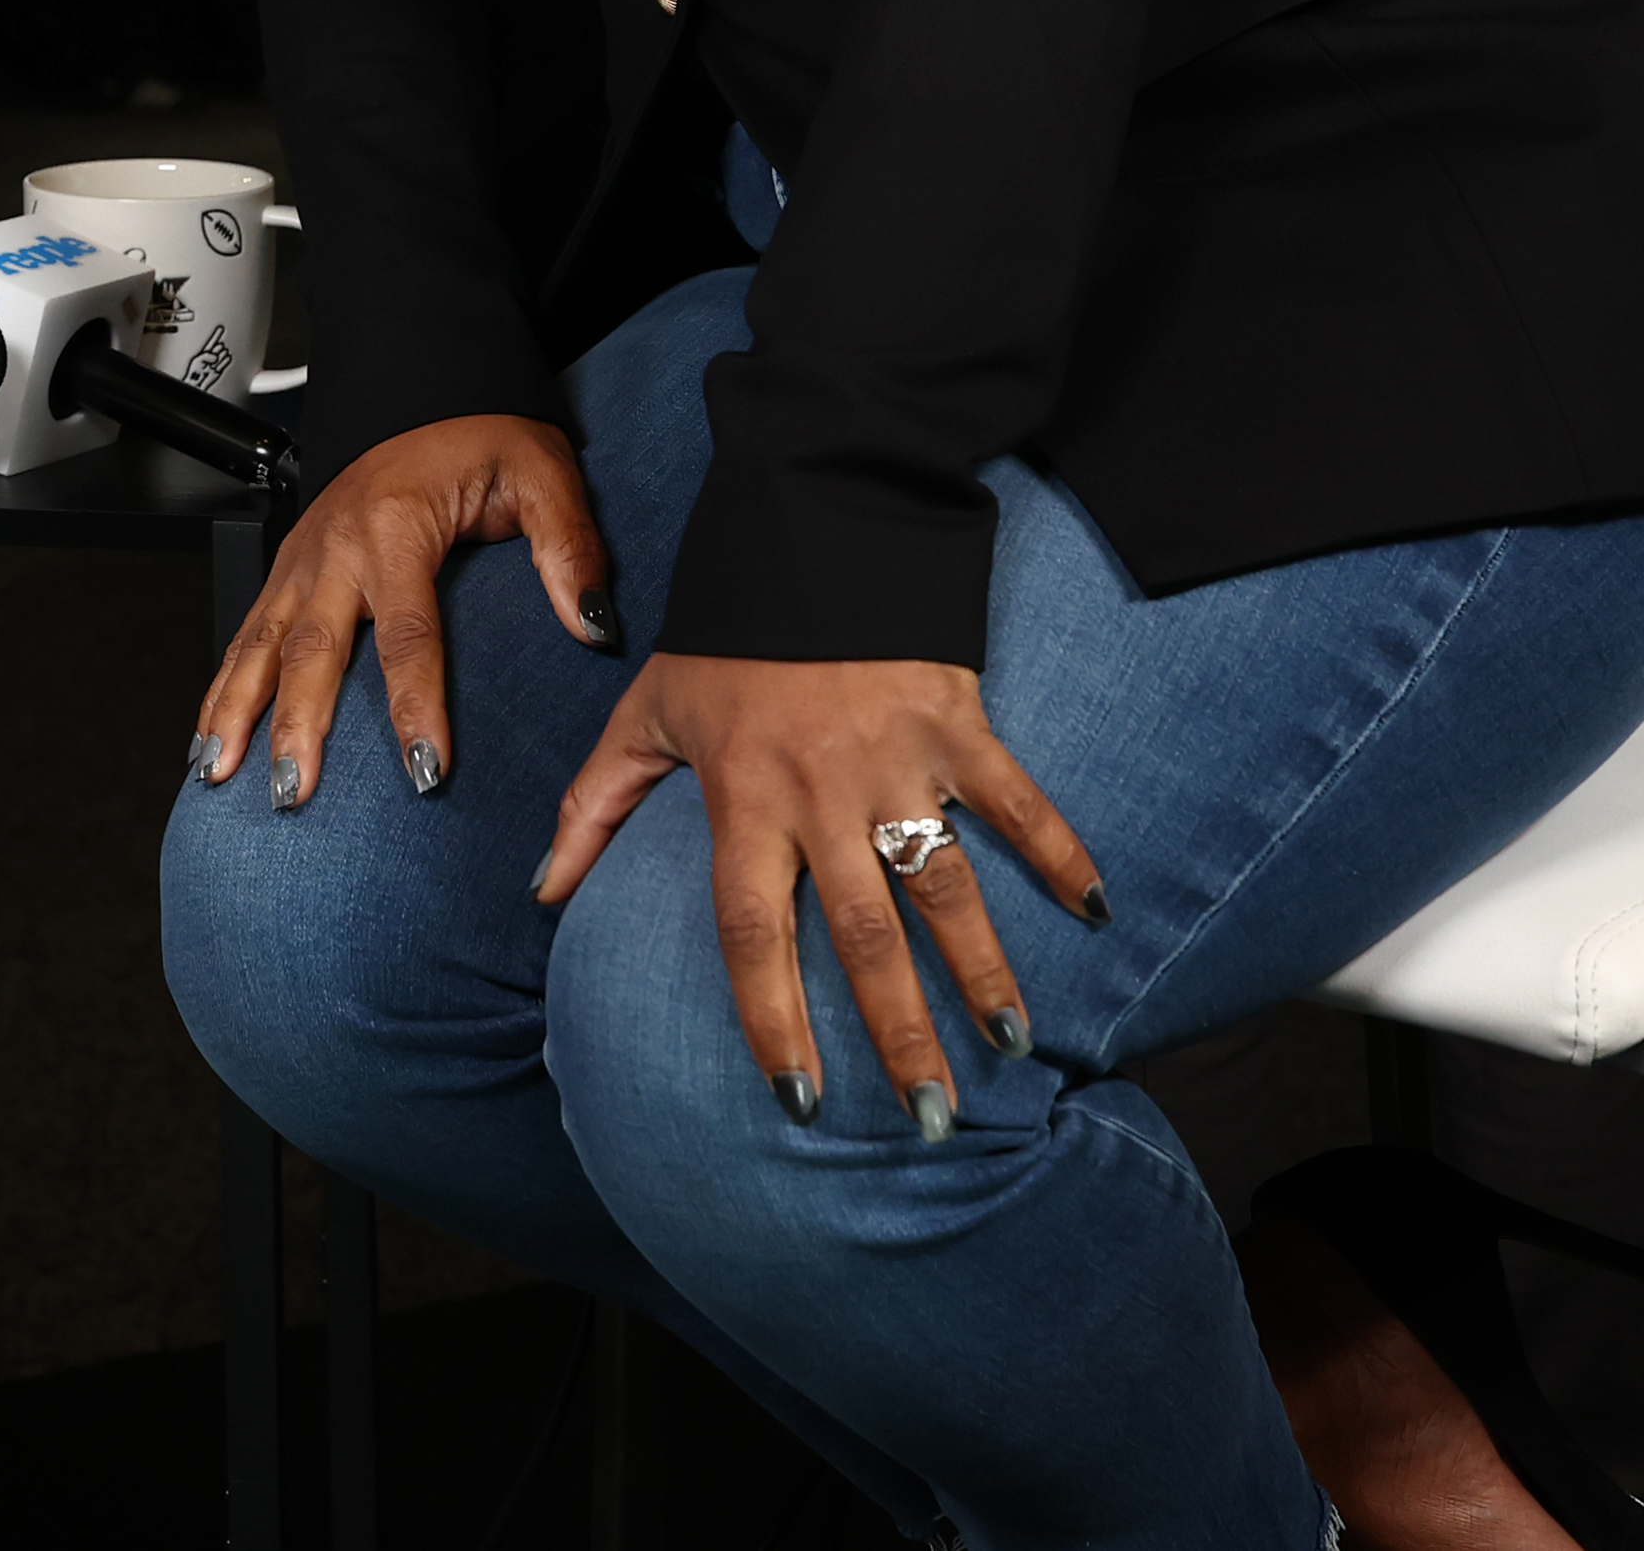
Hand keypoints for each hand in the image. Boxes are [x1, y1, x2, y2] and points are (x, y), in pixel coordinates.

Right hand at [191, 413, 615, 807]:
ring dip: (237, 713)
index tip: (425, 772)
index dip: (415, 706)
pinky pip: (245, 632)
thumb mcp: (541, 475)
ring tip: (221, 776)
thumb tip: (592, 625)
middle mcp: (335, 546)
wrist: (422, 385)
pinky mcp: (286, 566)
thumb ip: (567, 549)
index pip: (408, 634)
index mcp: (394, 526)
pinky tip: (210, 738)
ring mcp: (300, 557)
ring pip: (259, 645)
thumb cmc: (481, 433)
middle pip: (310, 651)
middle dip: (298, 727)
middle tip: (294, 793)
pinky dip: (222, 687)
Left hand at [537, 653, 1105, 1123]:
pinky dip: (1060, 849)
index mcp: (743, 796)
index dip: (773, 1017)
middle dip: (899, 1030)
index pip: (751, 931)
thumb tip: (543, 895)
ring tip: (1014, 1044)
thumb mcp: (644, 713)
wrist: (806, 524)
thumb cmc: (722, 638)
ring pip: (946, 883)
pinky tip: (1100, 910)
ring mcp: (896, 758)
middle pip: (861, 933)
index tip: (798, 1099)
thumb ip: (596, 805)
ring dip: (984, 966)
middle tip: (934, 1119)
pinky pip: (1016, 797)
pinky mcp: (958, 721)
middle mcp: (820, 791)